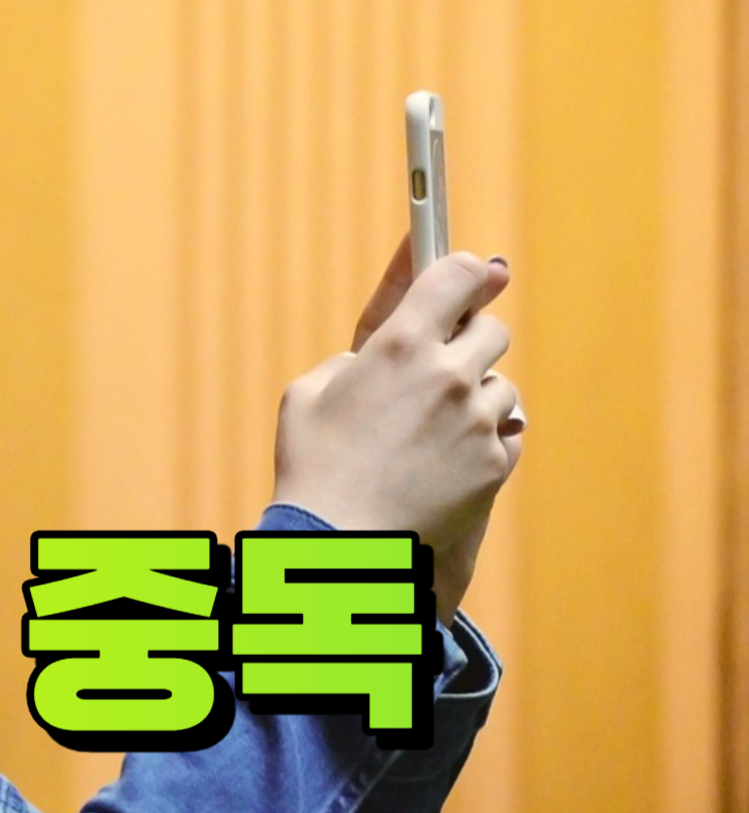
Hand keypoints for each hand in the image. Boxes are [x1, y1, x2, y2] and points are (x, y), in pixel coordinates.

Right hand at [272, 235, 524, 625]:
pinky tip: (448, 460)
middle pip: (492, 331)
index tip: (476, 273)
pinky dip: (485, 442)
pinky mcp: (493, 463)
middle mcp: (447, 374)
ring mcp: (476, 421)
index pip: (457, 275)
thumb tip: (375, 359)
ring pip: (501, 388)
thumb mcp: (306, 395)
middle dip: (470, 343)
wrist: (342, 542)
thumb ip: (350, 361)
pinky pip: (507, 435)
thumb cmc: (312, 467)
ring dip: (477, 398)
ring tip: (436, 430)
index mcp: (399, 344)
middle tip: (443, 366)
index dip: (468, 271)